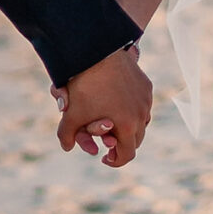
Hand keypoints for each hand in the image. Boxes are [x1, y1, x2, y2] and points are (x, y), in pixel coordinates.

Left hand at [53, 48, 152, 167]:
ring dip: (130, 127)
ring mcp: (146, 99)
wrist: (99, 52)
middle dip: (122, 144)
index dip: (115, 161)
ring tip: (115, 125)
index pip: (127, 155)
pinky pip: (143, 104)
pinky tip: (120, 104)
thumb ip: (66, 135)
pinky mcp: (146, 85)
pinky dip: (134, 109)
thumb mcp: (71, 114)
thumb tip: (66, 148)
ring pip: (142, 122)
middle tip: (109, 144)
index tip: (105, 158)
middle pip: (136, 140)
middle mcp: (142, 114)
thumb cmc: (85, 86)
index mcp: (127, 127)